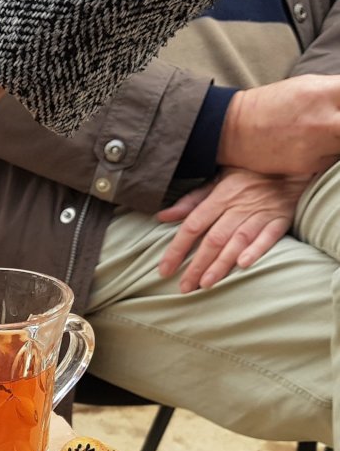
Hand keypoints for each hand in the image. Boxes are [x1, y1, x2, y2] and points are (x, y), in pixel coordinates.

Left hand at [157, 168, 310, 290]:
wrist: (288, 163)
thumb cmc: (246, 176)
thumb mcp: (217, 181)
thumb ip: (191, 201)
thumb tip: (163, 217)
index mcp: (220, 196)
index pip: (193, 225)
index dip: (177, 248)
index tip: (164, 270)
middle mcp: (239, 205)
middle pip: (214, 238)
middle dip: (197, 265)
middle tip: (185, 287)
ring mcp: (261, 212)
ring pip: (238, 240)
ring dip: (222, 263)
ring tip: (206, 284)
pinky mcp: (281, 219)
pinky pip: (269, 236)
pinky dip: (257, 249)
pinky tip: (243, 265)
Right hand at [218, 74, 339, 176]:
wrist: (236, 131)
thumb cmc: (276, 105)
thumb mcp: (310, 86)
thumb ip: (339, 92)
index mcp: (327, 93)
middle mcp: (325, 121)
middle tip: (337, 127)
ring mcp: (318, 147)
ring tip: (328, 134)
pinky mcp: (310, 167)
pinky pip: (334, 161)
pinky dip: (333, 155)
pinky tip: (318, 147)